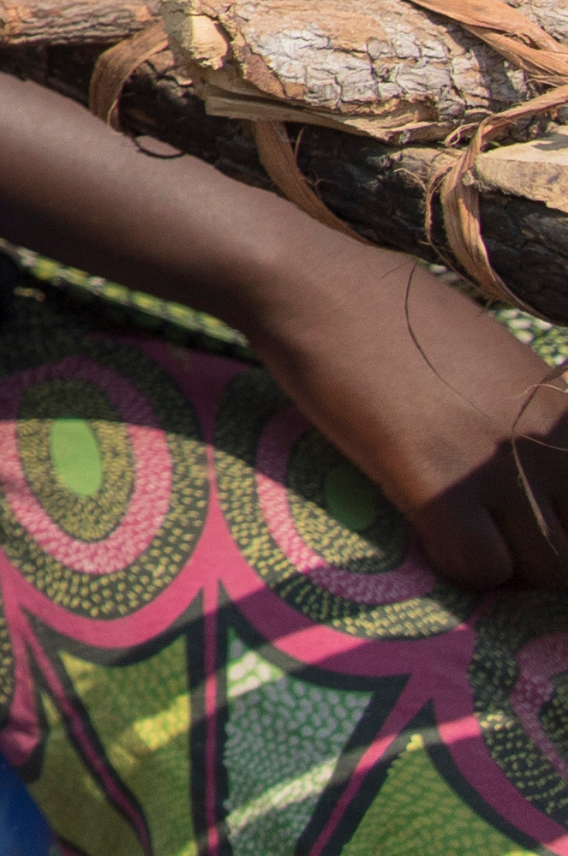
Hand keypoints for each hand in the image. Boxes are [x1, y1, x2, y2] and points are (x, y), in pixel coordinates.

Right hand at [243, 237, 567, 593]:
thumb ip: (522, 411)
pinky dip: (456, 566)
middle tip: (492, 534)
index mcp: (562, 409)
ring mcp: (496, 465)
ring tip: (461, 537)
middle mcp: (546, 439)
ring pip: (545, 567)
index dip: (559, 516)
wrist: (313, 287)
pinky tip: (427, 535)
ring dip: (504, 564)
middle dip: (540, 551)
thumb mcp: (490, 355)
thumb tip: (522, 456)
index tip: (523, 515)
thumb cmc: (387, 308)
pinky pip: (480, 568)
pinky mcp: (439, 486)